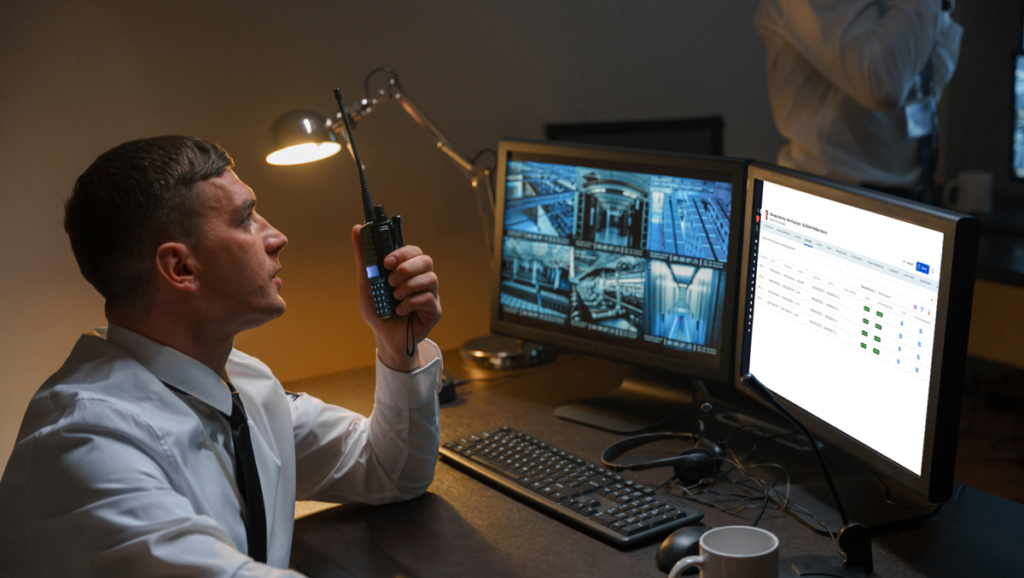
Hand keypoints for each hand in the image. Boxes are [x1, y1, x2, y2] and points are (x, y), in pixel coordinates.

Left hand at [351, 225, 440, 371]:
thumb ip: (364, 257)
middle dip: (406, 269)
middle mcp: (420, 279)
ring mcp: (430, 294)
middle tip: (390, 281)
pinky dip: (410, 303)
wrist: (383, 336)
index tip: (386, 262)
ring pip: (431, 278)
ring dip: (408, 286)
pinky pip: (429, 299)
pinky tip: (399, 310)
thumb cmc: (377, 309)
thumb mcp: (366, 282)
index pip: (413, 251)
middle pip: (426, 261)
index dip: (401, 253)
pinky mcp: (433, 310)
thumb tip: (357, 229)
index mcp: (407, 269)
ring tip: (394, 297)